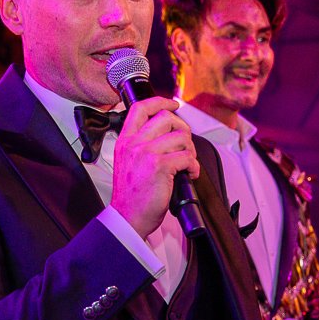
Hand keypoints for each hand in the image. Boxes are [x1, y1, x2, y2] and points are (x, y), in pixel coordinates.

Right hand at [109, 98, 199, 237]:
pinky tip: (189, 174)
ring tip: (186, 164)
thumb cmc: (130, 196)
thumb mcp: (126, 163)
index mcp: (124, 141)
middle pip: (166, 118)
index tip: (173, 104)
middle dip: (182, 129)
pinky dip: (194, 166)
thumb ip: (140, 146)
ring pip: (181, 137)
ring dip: (190, 150)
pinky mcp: (160, 166)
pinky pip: (187, 157)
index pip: (140, 108)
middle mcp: (134, 144)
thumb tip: (167, 135)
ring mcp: (146, 153)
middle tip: (184, 145)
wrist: (127, 218)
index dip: (160, 101)